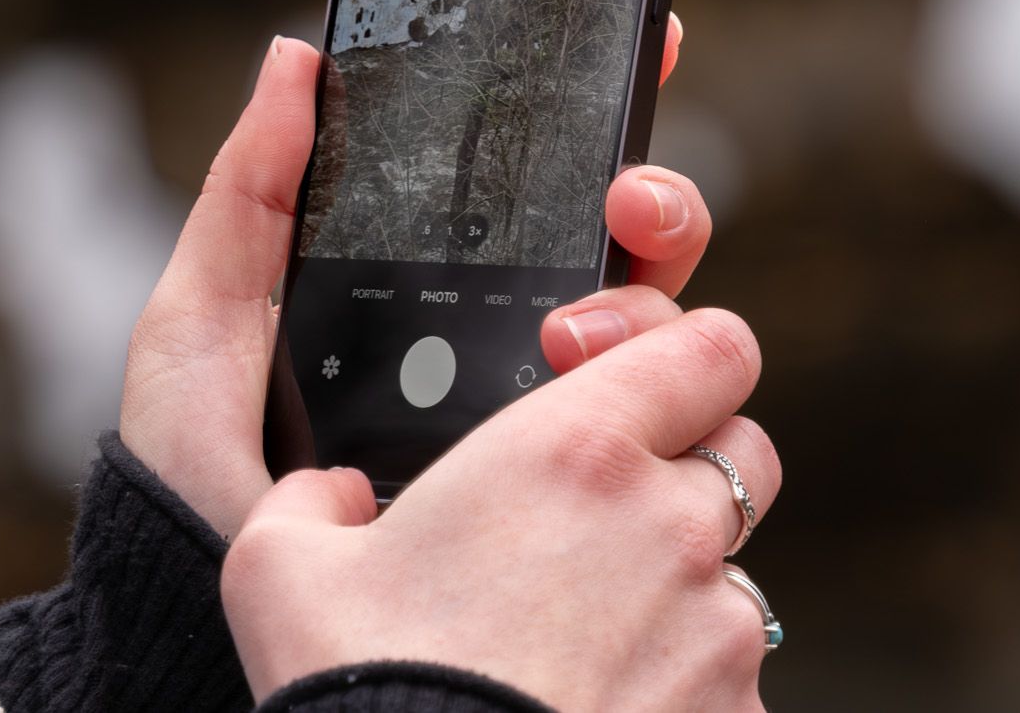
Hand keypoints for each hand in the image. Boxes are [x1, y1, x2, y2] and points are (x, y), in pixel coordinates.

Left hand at [120, 16, 710, 539]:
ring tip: (579, 324)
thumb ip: (252, 191)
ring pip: (663, 336)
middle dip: (653, 200)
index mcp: (430, 292)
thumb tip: (295, 55)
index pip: (533, 189)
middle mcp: (506, 353)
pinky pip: (664, 442)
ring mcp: (544, 431)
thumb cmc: (195, 476)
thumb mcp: (202, 319)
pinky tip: (606, 394)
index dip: (595, 113)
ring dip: (652, 297)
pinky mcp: (567, 511)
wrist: (211, 610)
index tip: (638, 47)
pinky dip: (666, 404)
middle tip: (621, 199)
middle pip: (627, 250)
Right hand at [221, 300, 778, 709]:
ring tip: (576, 634)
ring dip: (673, 584)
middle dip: (680, 463)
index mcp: (574, 450)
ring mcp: (714, 628)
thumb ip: (310, 498)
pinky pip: (724, 672)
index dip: (675, 350)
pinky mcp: (734, 712)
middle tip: (596, 508)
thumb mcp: (281, 566)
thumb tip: (330, 498)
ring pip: (731, 568)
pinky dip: (676, 677)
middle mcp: (666, 525)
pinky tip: (592, 701)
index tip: (620, 374)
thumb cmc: (370, 695)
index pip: (708, 344)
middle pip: (737, 446)